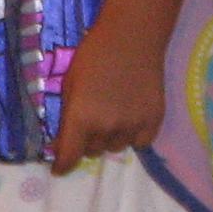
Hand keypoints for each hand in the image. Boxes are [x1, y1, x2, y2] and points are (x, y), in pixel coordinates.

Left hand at [50, 17, 165, 175]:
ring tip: (110, 112)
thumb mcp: (70, 84)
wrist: (131, 41)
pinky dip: (132, 135)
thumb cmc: (92, 57)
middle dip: (87, 141)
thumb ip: (68, 115)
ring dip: (109, 138)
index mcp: (81, 117)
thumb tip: (62, 142)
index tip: (58, 170)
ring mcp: (132, 127)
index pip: (70, 154)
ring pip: (116, 147)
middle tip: (88, 121)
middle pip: (93, 151)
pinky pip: (139, 143)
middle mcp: (107, 127)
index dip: (63, 165)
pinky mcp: (154, 123)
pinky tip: (129, 116)